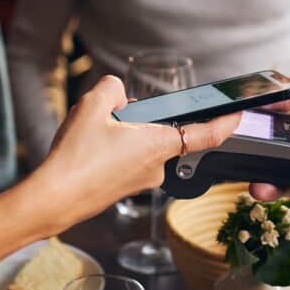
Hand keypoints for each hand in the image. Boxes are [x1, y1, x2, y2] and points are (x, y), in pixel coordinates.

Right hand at [32, 76, 240, 229]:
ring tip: (90, 134)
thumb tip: (119, 94)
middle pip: (161, 131)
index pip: (206, 134)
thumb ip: (112, 89)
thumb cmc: (75, 158)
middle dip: (139, 117)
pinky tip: (88, 150)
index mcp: (158, 145)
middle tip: (109, 114)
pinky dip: (112, 149)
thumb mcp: (92, 106)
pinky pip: (127, 160)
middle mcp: (156, 167)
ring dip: (122, 134)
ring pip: (141, 145)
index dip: (224, 122)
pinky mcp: (124, 189)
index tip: (236, 114)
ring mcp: (140, 182)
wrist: (53, 199)